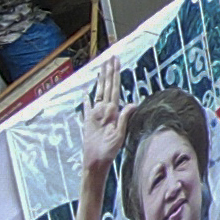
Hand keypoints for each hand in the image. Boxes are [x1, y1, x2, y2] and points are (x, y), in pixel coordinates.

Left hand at [79, 61, 127, 191]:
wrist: (92, 162)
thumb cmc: (108, 150)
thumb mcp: (120, 135)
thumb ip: (125, 117)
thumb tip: (133, 102)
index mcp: (109, 111)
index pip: (113, 88)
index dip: (115, 73)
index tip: (116, 61)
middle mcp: (100, 110)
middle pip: (105, 86)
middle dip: (108, 71)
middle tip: (110, 58)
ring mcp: (93, 114)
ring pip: (97, 92)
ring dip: (100, 80)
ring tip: (101, 68)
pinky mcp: (87, 121)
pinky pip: (87, 106)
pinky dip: (86, 98)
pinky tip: (85, 92)